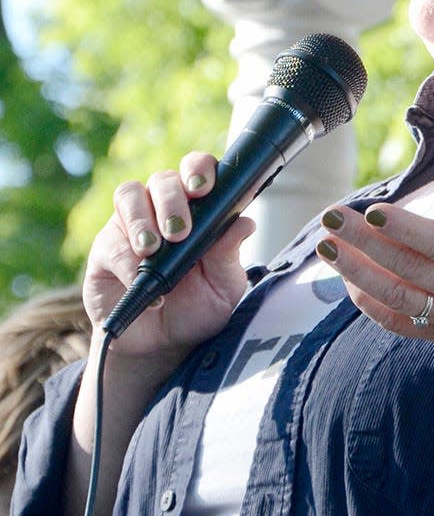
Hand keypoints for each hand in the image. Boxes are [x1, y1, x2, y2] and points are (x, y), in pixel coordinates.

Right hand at [84, 152, 255, 360]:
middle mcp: (163, 209)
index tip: (204, 188)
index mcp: (198, 210)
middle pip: (163, 179)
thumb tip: (245, 223)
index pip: (198, 171)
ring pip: (130, 195)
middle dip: (172, 200)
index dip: (199, 169)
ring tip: (154, 250)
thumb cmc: (197, 308)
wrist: (162, 345)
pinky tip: (140, 281)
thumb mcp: (224, 287)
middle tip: (180, 231)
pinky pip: (112, 242)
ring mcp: (132, 225)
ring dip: (143, 220)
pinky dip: (127, 261)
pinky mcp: (106, 250)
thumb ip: (230, 256)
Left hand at [316, 138, 433, 364]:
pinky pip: (401, 323)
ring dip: (357, 274)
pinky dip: (370, 304)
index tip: (372, 212)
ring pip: (398, 299)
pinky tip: (346, 279)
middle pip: (410, 269)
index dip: (405, 230)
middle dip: (364, 243)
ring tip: (326, 247)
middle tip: (331, 217)